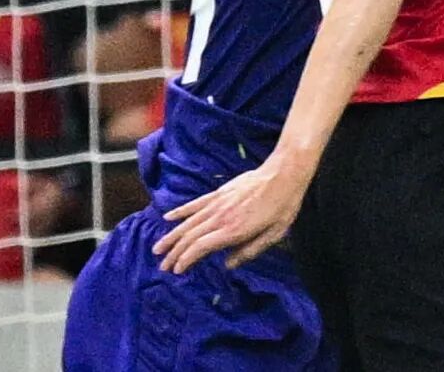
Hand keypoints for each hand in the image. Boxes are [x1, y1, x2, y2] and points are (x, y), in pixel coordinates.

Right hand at [151, 158, 309, 273]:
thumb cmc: (282, 206)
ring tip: (158, 248)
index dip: (186, 260)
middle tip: (162, 266)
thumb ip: (249, 251)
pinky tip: (168, 217)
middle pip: (190, 236)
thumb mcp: (273, 234)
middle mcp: (221, 216)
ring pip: (189, 221)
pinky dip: (181, 210)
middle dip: (174, 253)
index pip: (200, 247)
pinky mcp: (220, 192)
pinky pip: (196, 203)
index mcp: (233, 230)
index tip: (176, 271)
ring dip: (172, 235)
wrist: (285, 172)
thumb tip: (228, 265)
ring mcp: (218, 202)